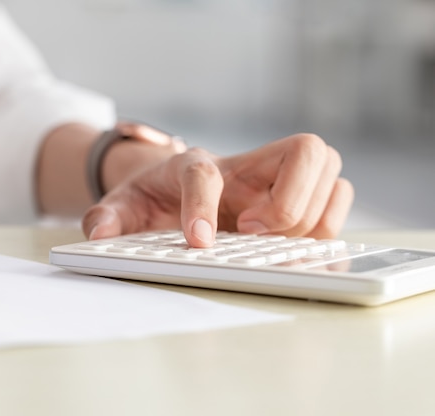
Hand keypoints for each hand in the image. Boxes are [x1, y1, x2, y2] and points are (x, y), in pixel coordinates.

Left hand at [82, 134, 353, 246]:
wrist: (173, 188)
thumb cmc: (154, 196)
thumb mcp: (123, 205)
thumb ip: (107, 217)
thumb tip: (98, 232)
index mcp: (194, 164)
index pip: (204, 172)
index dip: (202, 205)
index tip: (198, 242)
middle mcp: (245, 165)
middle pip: (304, 149)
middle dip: (290, 201)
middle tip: (253, 233)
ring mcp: (275, 177)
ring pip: (330, 167)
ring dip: (312, 213)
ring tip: (272, 241)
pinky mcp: (295, 196)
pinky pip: (339, 194)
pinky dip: (327, 223)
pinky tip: (292, 245)